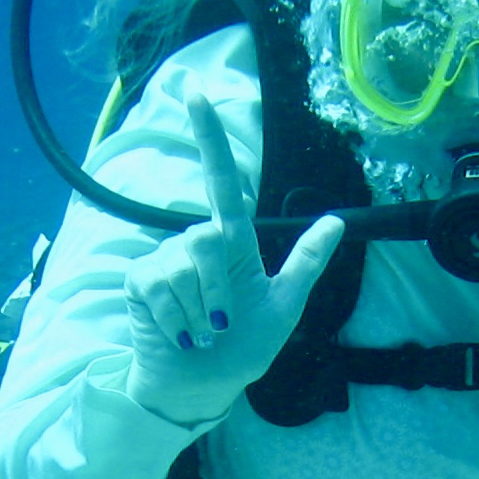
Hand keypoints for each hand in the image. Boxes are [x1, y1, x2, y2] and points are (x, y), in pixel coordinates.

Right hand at [124, 97, 343, 424]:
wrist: (203, 385)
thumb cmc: (244, 347)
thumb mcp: (285, 305)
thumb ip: (306, 262)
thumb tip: (338, 219)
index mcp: (232, 243)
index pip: (222, 181)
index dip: (209, 137)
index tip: (195, 93)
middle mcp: (196, 244)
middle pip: (208, 238)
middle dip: (222, 291)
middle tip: (223, 325)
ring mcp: (164, 261)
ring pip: (186, 268)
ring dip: (202, 313)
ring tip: (202, 335)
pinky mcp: (140, 282)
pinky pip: (162, 290)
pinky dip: (178, 322)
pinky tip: (181, 336)